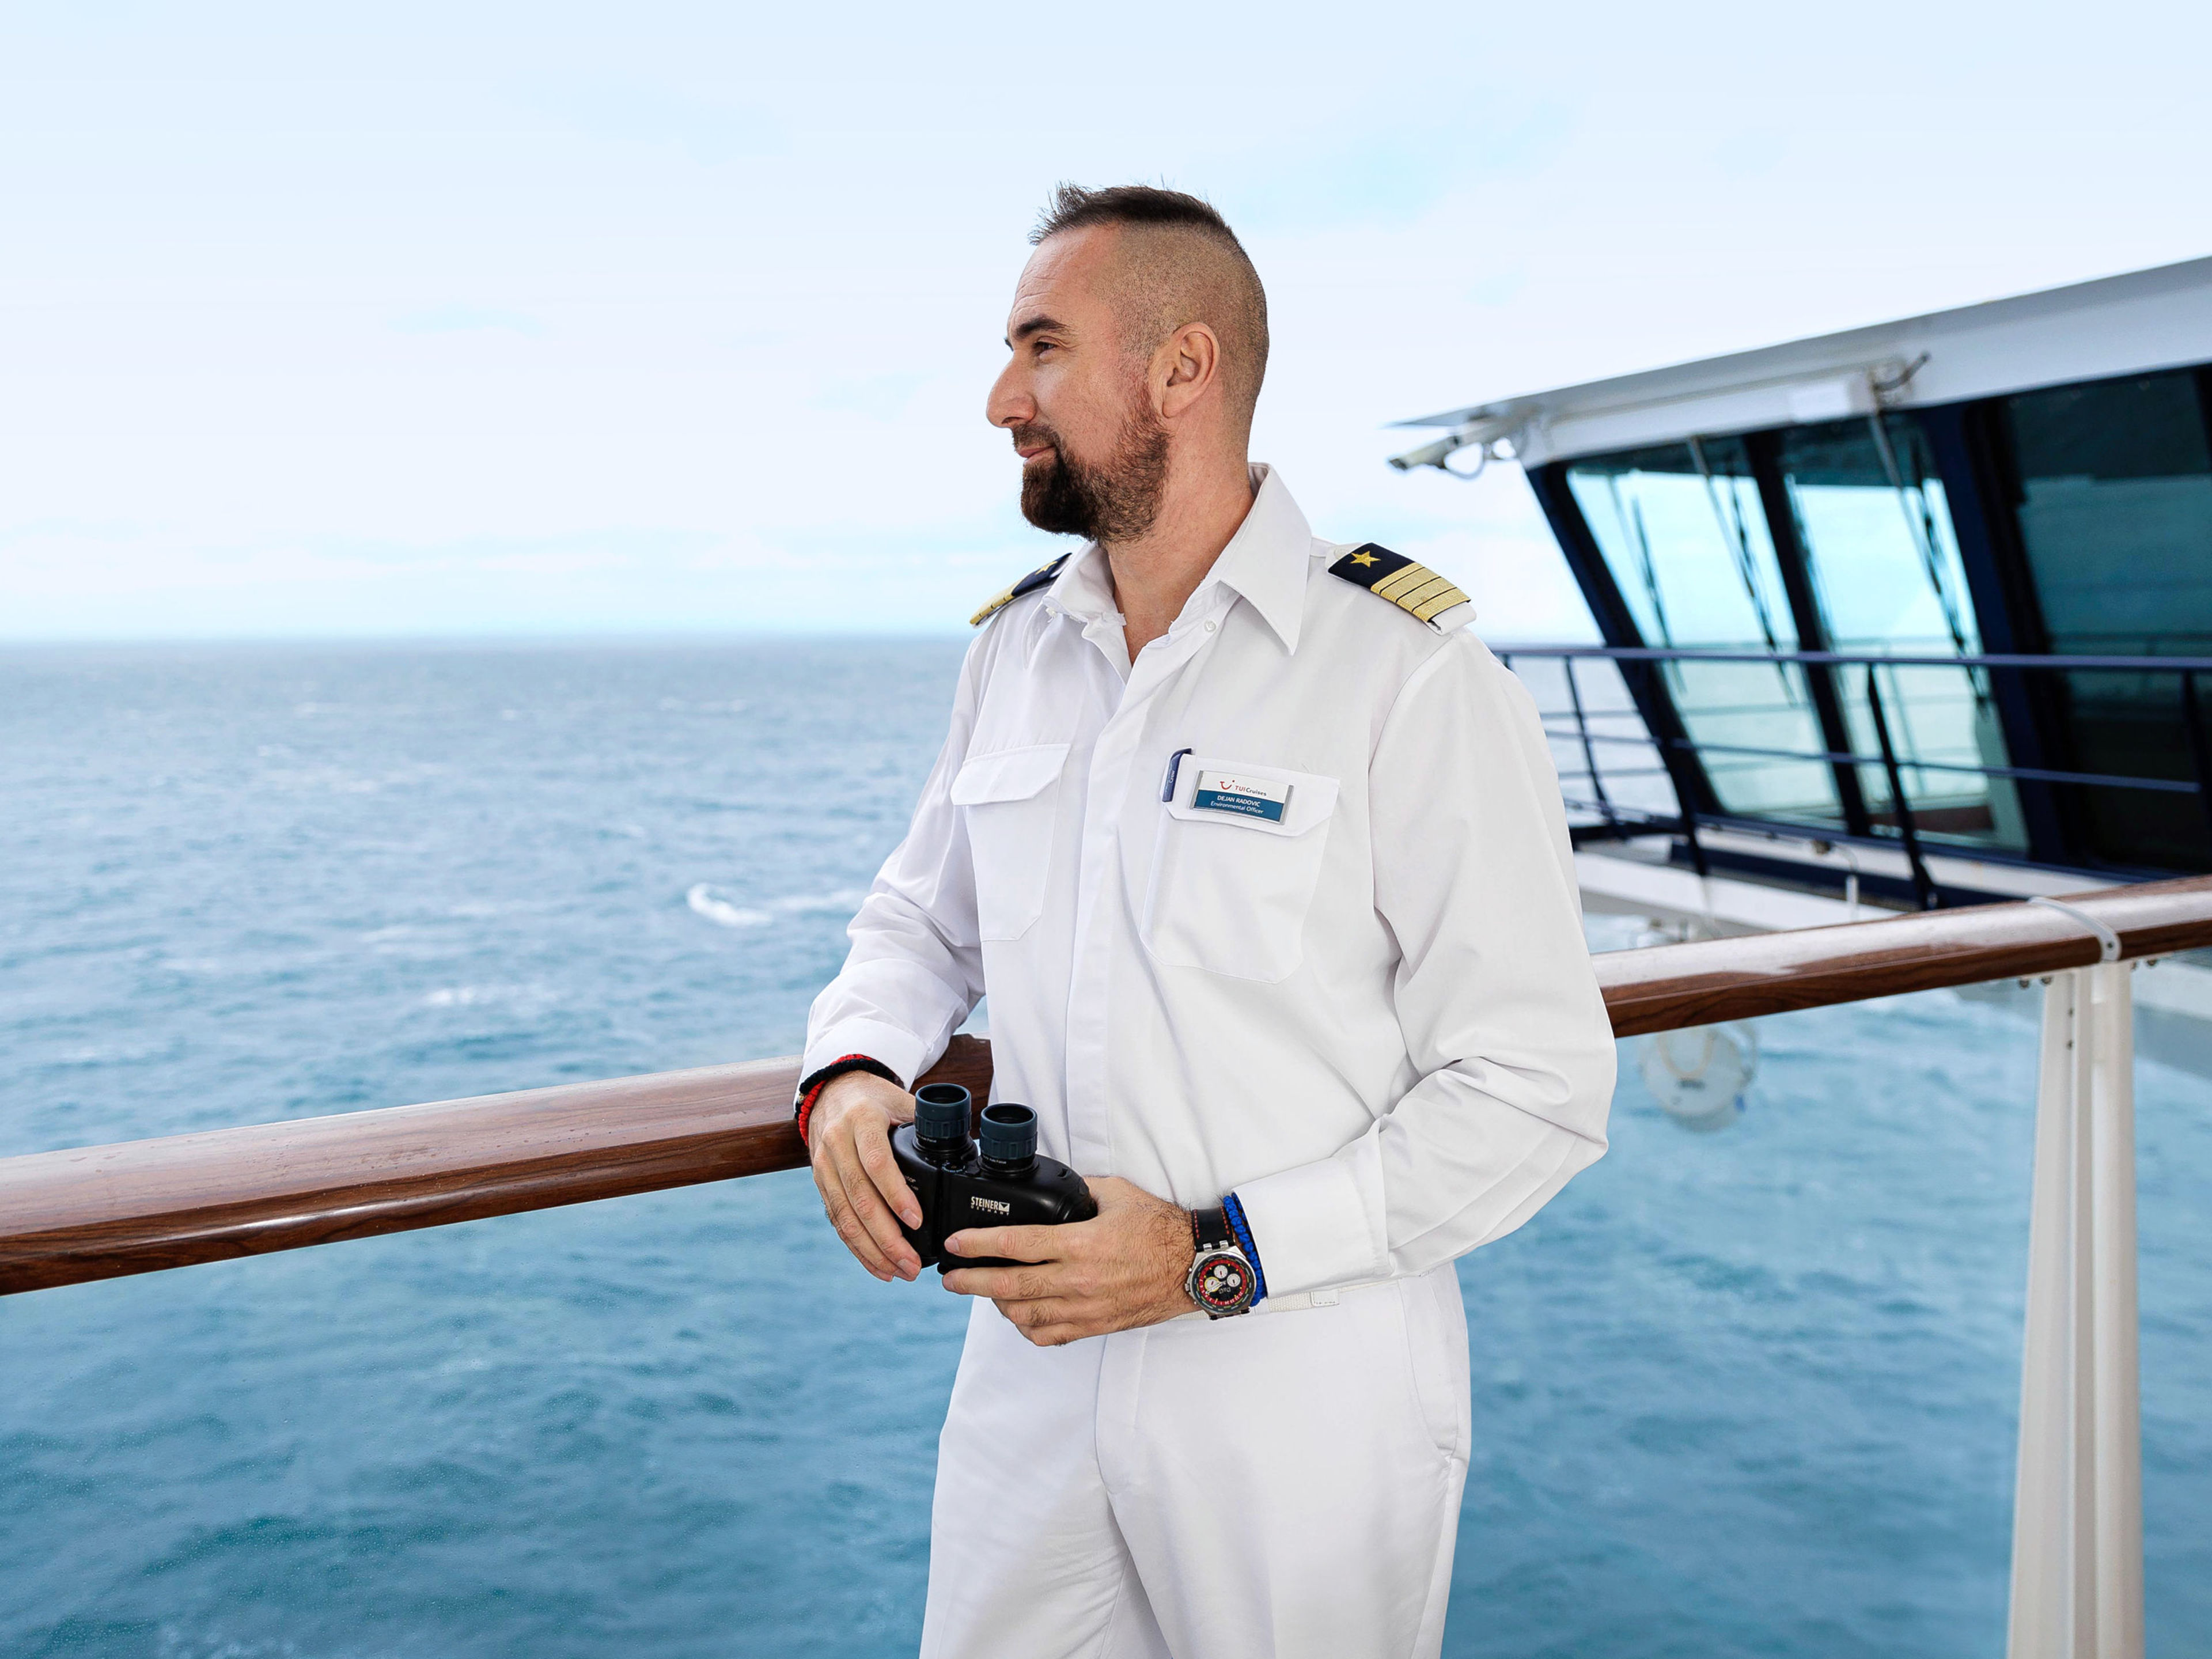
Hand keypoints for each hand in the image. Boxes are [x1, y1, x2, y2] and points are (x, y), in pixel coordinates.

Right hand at [807, 1072, 922, 1281]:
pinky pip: (837, 1222)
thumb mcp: (900, 1099)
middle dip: (886, 1237)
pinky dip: (857, 1248)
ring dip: (872, 1250)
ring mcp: (824, 1167)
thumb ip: (926, 1122)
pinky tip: (878, 1266)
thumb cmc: (875, 1099)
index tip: (917, 1221)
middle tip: (912, 1264)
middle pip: (859, 1198)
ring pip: (845, 1217)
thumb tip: (968, 1148)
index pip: (876, 1162)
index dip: (895, 1194)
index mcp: (862, 1120)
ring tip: (900, 1272)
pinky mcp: (820, 1185)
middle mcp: (837, 1144)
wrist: (832, 1092)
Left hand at [941, 1177, 1194, 1345]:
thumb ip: (1077, 1189)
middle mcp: (1078, 1280)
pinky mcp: (1094, 1325)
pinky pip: (1048, 1335)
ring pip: (1024, 1315)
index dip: (977, 1245)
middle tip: (950, 1278)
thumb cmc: (1158, 1228)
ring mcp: (1085, 1308)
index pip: (1014, 1245)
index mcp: (1080, 1243)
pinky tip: (1019, 1314)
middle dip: (971, 1282)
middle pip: (1008, 1286)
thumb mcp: (1115, 1193)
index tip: (954, 1244)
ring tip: (983, 1291)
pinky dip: (1026, 1327)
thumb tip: (1050, 1185)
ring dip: (996, 1304)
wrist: (1192, 1266)